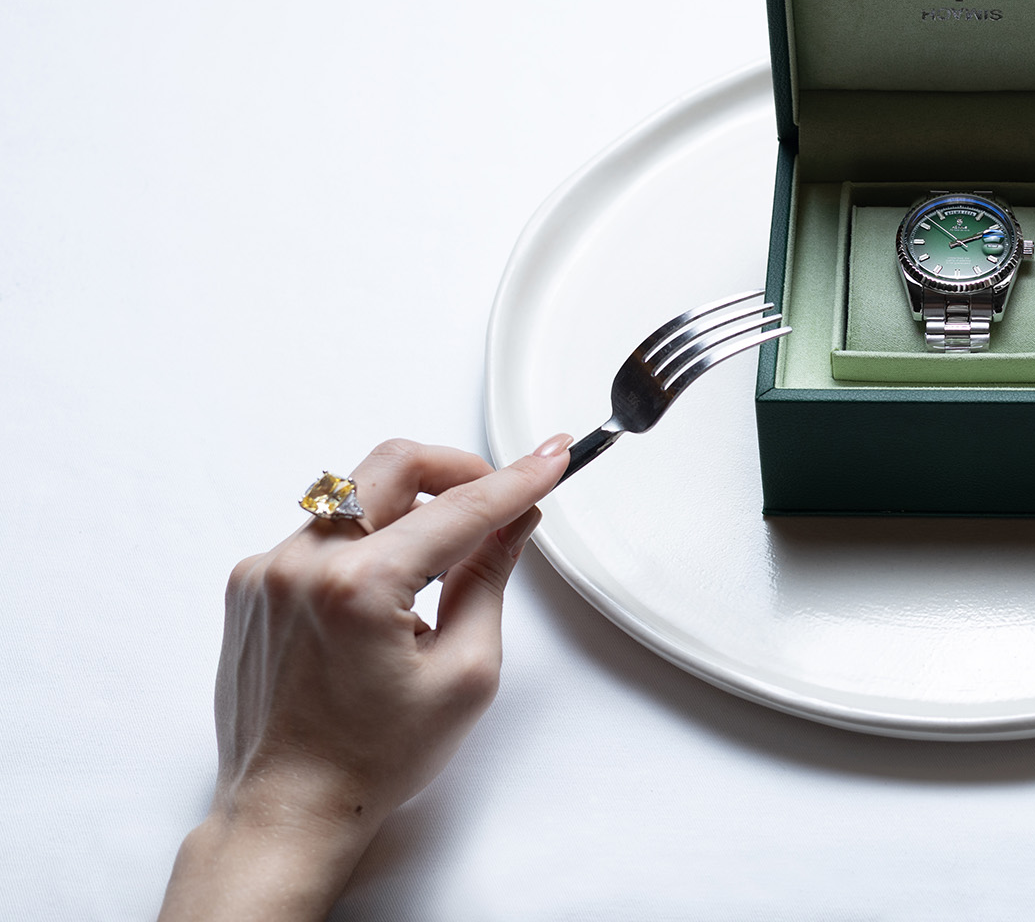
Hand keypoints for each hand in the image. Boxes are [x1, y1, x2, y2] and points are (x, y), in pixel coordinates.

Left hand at [160, 435, 570, 921]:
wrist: (286, 808)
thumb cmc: (370, 759)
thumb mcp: (464, 674)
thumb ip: (488, 580)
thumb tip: (512, 521)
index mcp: (358, 587)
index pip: (459, 509)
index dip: (517, 479)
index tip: (553, 456)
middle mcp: (302, 565)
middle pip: (392, 464)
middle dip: (454, 470)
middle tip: (496, 495)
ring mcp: (267, 572)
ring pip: (356, 497)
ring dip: (407, 514)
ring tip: (433, 575)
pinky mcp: (251, 585)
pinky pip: (321, 533)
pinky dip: (364, 545)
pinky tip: (381, 603)